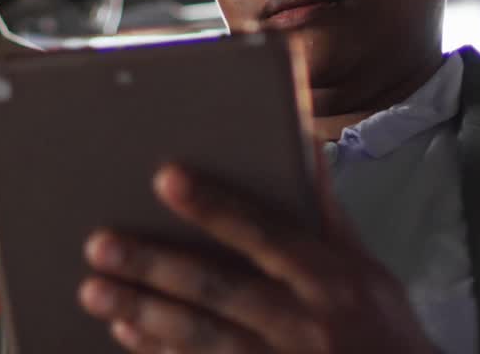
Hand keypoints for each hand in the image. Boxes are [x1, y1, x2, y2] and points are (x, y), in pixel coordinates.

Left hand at [77, 159, 435, 352]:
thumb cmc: (383, 334)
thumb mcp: (368, 271)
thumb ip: (326, 214)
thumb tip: (302, 145)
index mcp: (332, 279)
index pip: (264, 233)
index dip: (214, 206)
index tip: (167, 178)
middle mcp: (305, 323)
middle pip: (219, 289)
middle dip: (156, 266)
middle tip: (101, 245)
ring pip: (201, 337)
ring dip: (144, 312)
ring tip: (96, 290)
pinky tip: (127, 334)